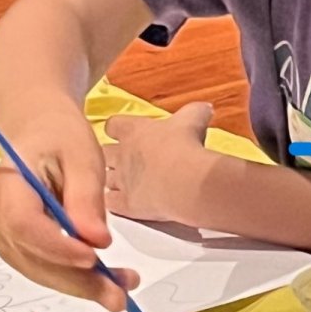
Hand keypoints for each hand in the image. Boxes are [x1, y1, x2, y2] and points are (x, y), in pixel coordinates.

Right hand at [0, 100, 138, 311]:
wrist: (42, 128)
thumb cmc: (60, 134)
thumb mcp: (82, 153)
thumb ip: (86, 196)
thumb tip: (96, 240)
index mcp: (6, 184)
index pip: (24, 224)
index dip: (57, 247)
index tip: (94, 257)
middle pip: (31, 256)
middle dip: (76, 279)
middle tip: (119, 292)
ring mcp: (3, 232)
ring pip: (38, 269)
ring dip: (80, 285)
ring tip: (121, 290)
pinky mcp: (19, 244)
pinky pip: (43, 267)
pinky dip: (74, 278)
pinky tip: (105, 282)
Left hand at [104, 102, 214, 224]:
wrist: (184, 179)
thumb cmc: (186, 144)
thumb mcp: (193, 118)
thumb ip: (196, 111)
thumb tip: (206, 107)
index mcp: (133, 130)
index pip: (113, 124)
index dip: (118, 128)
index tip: (127, 131)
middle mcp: (121, 154)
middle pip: (104, 152)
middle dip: (112, 155)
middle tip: (126, 158)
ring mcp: (120, 180)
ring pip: (105, 178)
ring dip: (113, 179)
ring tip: (125, 181)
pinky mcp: (124, 204)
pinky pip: (110, 202)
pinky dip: (114, 201)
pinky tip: (122, 202)